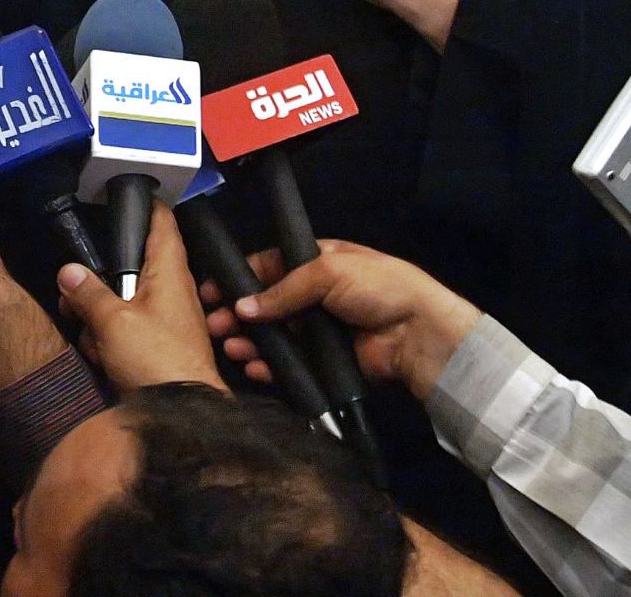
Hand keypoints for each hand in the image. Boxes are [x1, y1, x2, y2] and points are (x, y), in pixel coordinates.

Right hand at [54, 203, 224, 392]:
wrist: (183, 415)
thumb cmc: (155, 359)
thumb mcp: (113, 322)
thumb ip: (87, 293)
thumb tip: (67, 271)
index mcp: (168, 271)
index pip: (162, 222)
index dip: (144, 205)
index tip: (121, 196)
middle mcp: (171, 289)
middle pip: (128, 266)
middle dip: (97, 282)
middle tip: (74, 296)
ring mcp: (164, 318)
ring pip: (121, 300)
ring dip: (98, 317)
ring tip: (90, 338)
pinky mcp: (156, 343)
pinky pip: (125, 328)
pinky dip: (109, 339)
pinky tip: (101, 357)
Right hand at [205, 240, 480, 400]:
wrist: (419, 333)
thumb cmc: (377, 288)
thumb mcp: (328, 271)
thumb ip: (283, 289)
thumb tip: (241, 308)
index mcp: (317, 263)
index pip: (270, 267)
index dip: (240, 278)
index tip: (211, 291)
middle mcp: (315, 296)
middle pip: (267, 305)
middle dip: (238, 314)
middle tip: (213, 325)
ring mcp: (319, 331)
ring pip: (275, 336)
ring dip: (250, 341)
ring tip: (230, 348)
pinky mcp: (325, 362)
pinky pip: (292, 365)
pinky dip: (271, 367)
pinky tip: (253, 367)